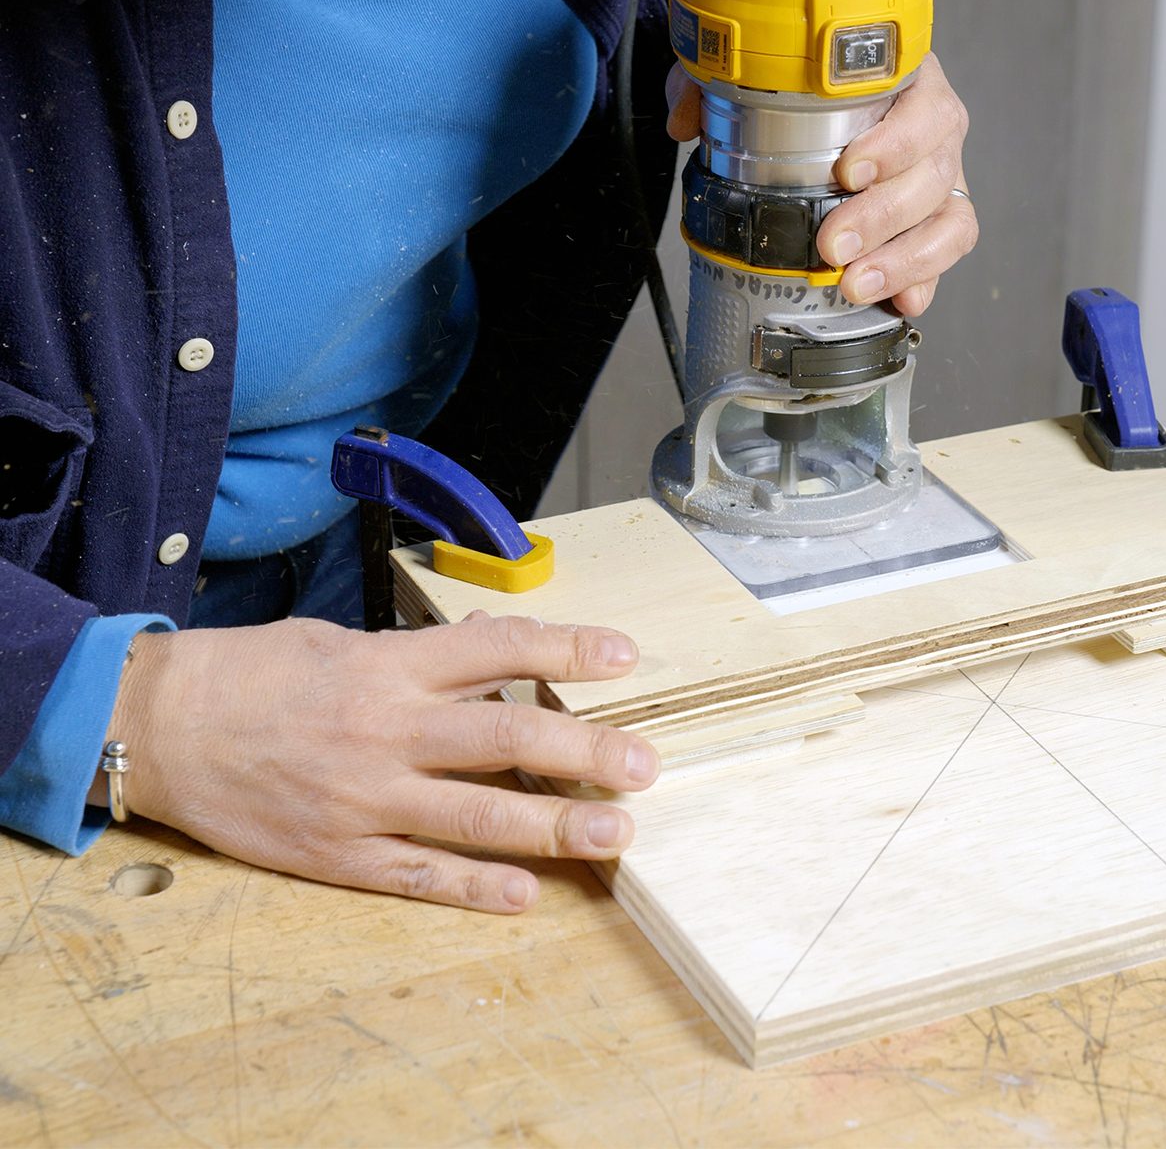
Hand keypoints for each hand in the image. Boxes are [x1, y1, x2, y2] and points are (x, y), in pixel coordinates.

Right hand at [103, 614, 658, 912]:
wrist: (153, 727)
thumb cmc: (248, 675)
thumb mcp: (336, 641)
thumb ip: (419, 657)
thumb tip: (496, 650)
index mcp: (388, 667)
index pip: (499, 650)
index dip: (568, 650)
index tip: (625, 657)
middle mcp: (385, 731)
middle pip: (508, 741)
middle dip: (586, 752)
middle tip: (644, 764)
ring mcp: (362, 799)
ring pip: (477, 817)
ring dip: (556, 828)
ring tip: (616, 832)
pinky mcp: (336, 853)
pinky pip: (419, 874)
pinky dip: (476, 887)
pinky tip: (527, 894)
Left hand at [665, 51, 977, 316]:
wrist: (843, 97)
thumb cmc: (816, 85)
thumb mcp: (762, 71)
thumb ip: (720, 82)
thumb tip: (687, 119)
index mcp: (907, 81)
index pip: (921, 110)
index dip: (892, 144)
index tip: (849, 171)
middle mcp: (935, 129)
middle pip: (931, 175)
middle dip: (881, 217)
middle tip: (833, 244)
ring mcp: (943, 176)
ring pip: (949, 221)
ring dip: (903, 259)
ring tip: (856, 284)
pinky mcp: (941, 219)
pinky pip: (949, 250)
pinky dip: (925, 278)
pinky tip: (901, 301)